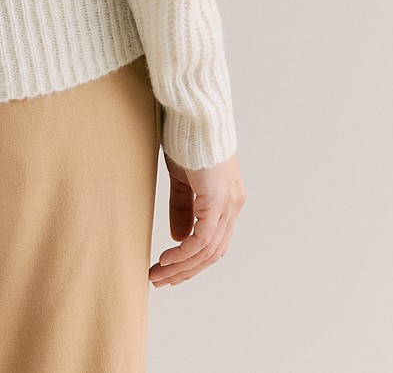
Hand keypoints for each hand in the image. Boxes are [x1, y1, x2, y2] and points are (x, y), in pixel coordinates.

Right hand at [149, 150, 245, 286]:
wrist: (195, 111)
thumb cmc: (187, 137)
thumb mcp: (183, 178)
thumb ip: (183, 207)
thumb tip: (179, 237)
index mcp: (228, 199)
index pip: (214, 241)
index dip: (192, 260)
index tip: (169, 270)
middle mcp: (233, 204)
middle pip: (213, 252)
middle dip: (185, 270)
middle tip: (160, 280)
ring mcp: (229, 203)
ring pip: (208, 250)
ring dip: (182, 267)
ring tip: (158, 274)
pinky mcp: (218, 199)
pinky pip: (202, 238)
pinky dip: (184, 253)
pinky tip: (167, 259)